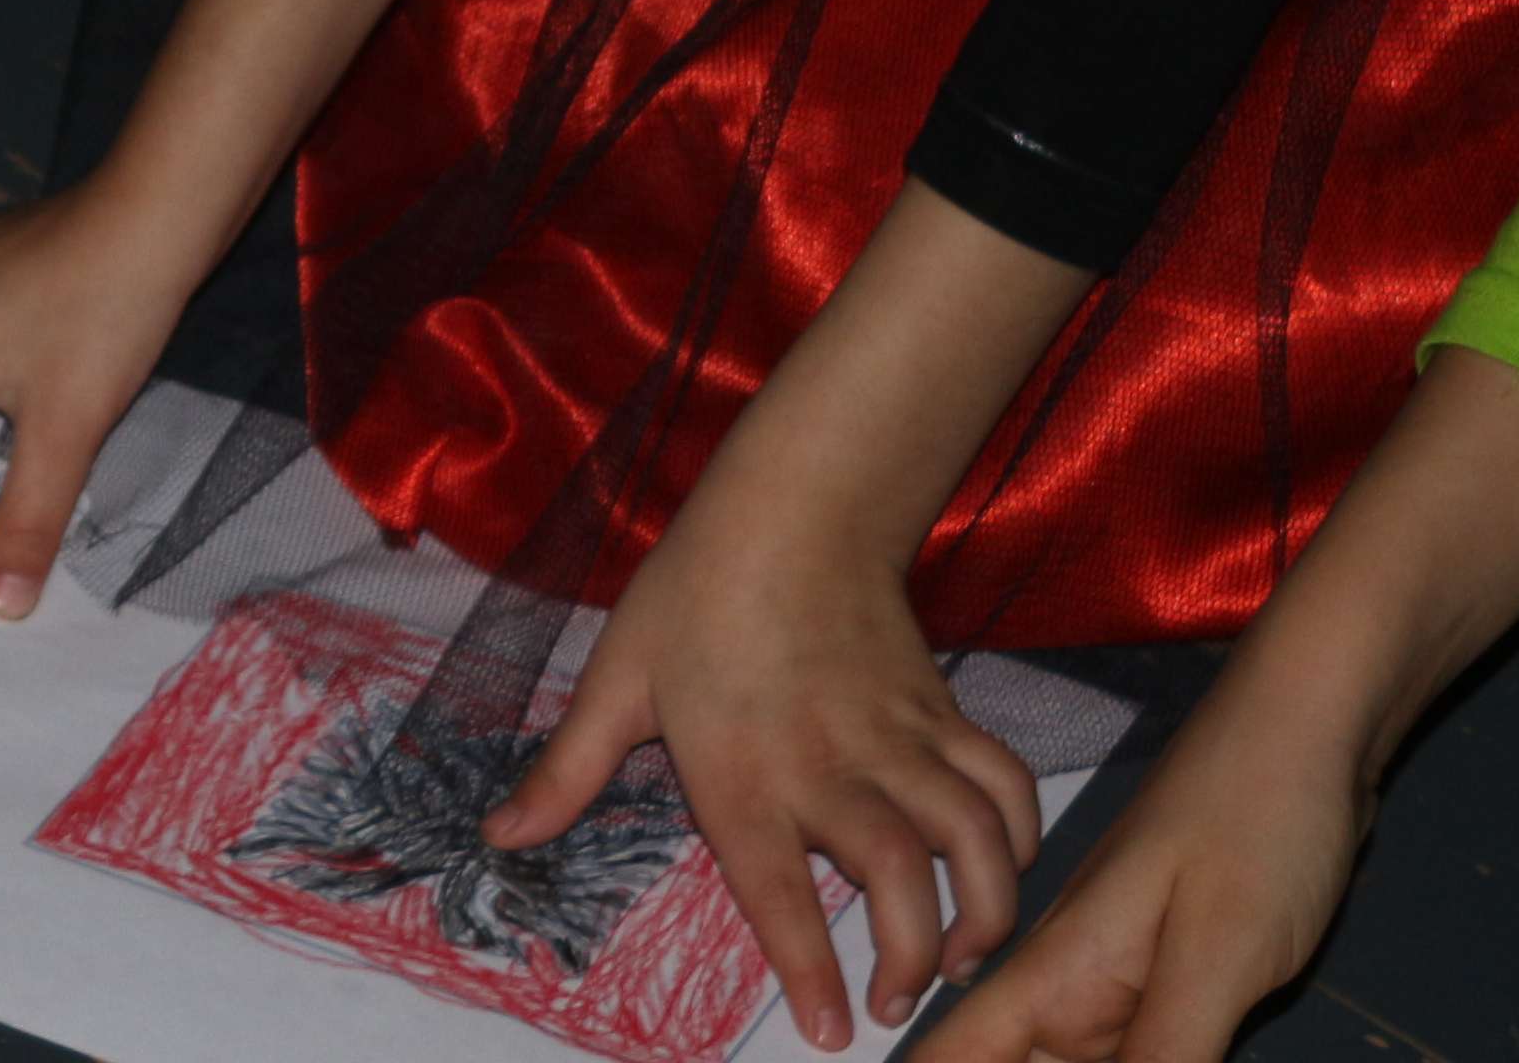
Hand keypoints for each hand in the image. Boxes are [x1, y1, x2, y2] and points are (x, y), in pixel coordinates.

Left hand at [481, 479, 1038, 1050]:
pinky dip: (1019, 835)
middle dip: (913, 958)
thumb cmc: (694, 593)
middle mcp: (832, 766)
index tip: (836, 1034)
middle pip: (899, 881)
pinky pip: (1004, 784)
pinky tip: (999, 870)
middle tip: (898, 1003)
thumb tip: (498, 835)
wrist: (793, 508)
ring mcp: (899, 739)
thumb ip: (568, 770)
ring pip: (973, 840)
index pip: (782, 894)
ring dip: (983, 910)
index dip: (811, 971)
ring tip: (960, 958)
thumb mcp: (616, 678)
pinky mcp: (944, 713)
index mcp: (745, 772)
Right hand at [909, 696, 1367, 1062]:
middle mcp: (1075, 985)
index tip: (874, 1054)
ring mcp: (1127, 982)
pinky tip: (1183, 1060)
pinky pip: (1138, 1057)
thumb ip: (1164, 1055)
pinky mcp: (1176, 981)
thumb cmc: (1256, 821)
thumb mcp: (1218, 952)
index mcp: (1058, 972)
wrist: (1309, 726)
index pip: (952, 1056)